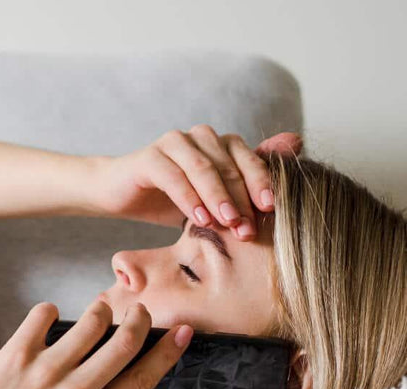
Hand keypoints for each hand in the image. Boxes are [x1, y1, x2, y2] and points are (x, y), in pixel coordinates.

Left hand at [0, 299, 191, 388]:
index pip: (143, 380)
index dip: (167, 352)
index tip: (182, 333)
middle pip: (124, 343)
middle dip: (138, 320)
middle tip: (138, 312)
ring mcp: (45, 372)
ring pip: (91, 323)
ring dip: (100, 311)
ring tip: (98, 313)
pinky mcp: (15, 355)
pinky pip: (43, 316)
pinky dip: (49, 312)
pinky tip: (47, 320)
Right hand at [91, 125, 302, 240]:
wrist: (116, 195)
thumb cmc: (165, 198)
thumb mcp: (209, 199)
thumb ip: (244, 180)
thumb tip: (296, 143)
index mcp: (218, 143)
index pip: (248, 159)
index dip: (261, 183)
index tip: (272, 210)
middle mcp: (199, 136)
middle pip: (229, 164)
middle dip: (241, 198)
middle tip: (248, 228)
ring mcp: (173, 142)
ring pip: (204, 168)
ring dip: (218, 197)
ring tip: (227, 223)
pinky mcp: (149, 156)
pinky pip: (174, 176)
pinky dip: (188, 197)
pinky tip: (197, 218)